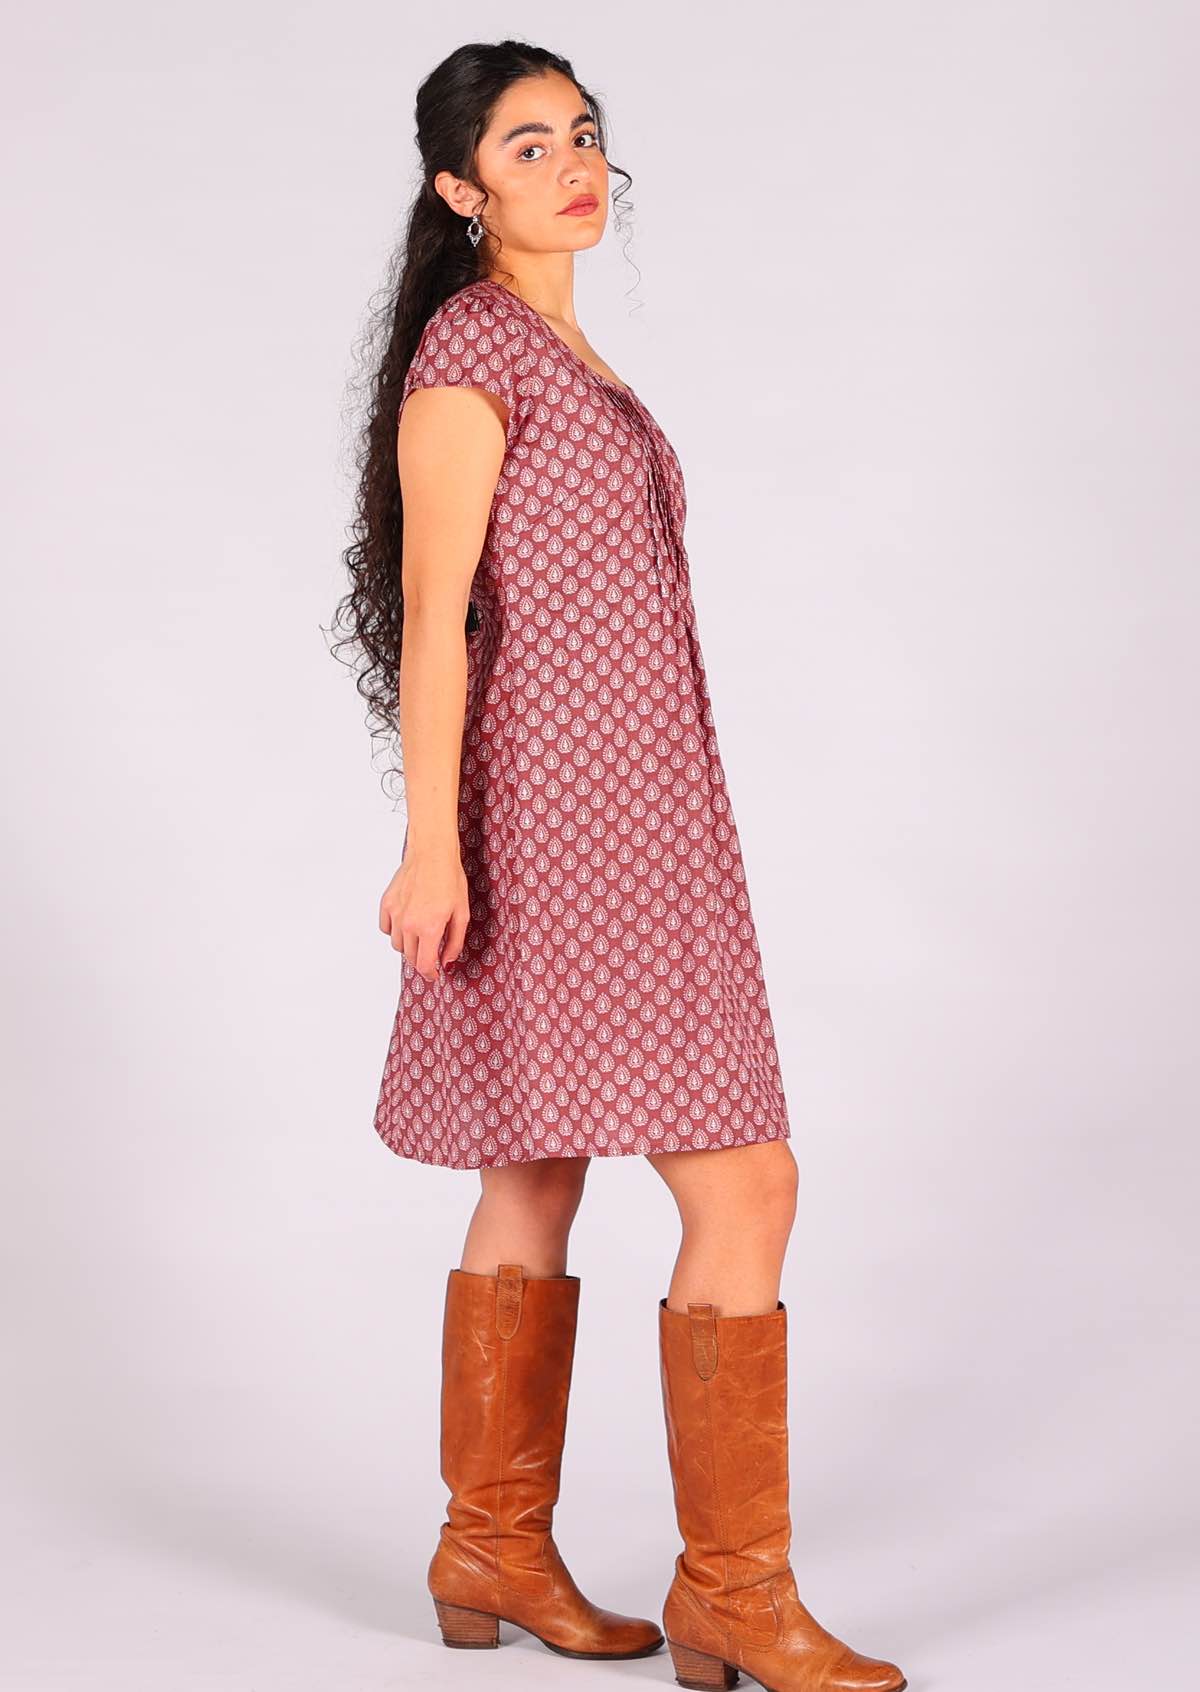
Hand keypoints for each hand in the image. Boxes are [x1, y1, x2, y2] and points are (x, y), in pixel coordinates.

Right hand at [378, 842, 469, 981]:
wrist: (431, 854)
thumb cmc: (450, 880)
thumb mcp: (462, 914)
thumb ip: (455, 942)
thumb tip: (447, 962)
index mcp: (429, 929)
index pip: (424, 965)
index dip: (430, 975)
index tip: (434, 976)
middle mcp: (408, 925)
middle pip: (410, 957)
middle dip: (422, 961)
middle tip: (431, 955)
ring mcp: (395, 915)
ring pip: (397, 945)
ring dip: (408, 947)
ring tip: (420, 935)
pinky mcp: (386, 904)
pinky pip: (385, 929)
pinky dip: (394, 931)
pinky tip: (406, 924)